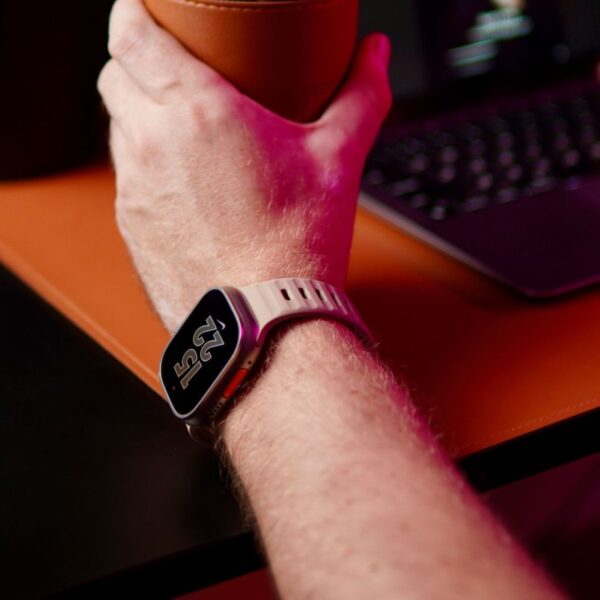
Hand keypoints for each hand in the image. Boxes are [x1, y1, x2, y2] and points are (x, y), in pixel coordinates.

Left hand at [98, 0, 391, 332]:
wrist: (266, 321)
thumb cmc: (297, 244)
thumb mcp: (337, 159)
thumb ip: (360, 94)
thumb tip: (375, 54)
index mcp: (198, 113)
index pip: (129, 34)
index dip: (130, 13)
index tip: (144, 12)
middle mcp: (153, 145)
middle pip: (116, 77)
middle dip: (135, 64)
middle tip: (172, 71)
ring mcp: (135, 190)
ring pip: (118, 130)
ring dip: (140, 118)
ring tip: (183, 131)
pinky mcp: (132, 229)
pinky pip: (127, 181)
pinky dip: (146, 168)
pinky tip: (185, 185)